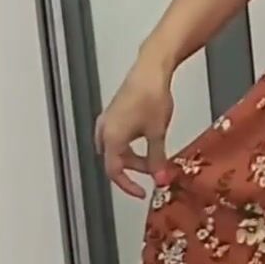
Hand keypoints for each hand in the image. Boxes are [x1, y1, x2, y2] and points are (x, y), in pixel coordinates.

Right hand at [94, 52, 174, 199]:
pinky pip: (117, 137)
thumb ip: (157, 160)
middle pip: (115, 160)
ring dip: (134, 157)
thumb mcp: (157, 133)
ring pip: (117, 149)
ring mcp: (106, 121)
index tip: (142, 193)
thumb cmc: (152, 99)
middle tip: (156, 171)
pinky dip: (130, 145)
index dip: (128, 186)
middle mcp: (103, 131)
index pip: (114, 172)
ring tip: (155, 157)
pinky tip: (146, 141)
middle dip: (135, 169)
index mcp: (111, 139)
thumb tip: (161, 181)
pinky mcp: (113, 113)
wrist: (151, 70)